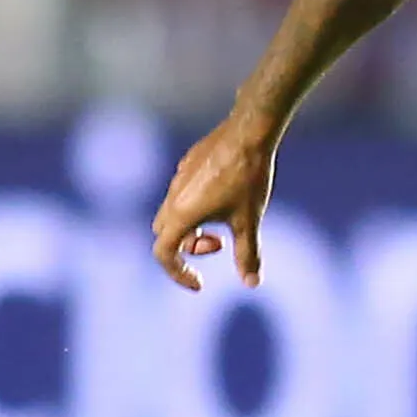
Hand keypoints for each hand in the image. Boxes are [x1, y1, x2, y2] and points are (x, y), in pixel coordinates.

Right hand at [151, 111, 276, 289]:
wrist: (249, 132)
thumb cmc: (248, 177)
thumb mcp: (249, 220)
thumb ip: (247, 254)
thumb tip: (251, 283)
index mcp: (182, 214)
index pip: (164, 254)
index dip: (178, 273)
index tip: (200, 282)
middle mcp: (173, 197)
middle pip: (165, 235)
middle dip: (189, 247)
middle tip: (221, 243)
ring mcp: (178, 178)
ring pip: (173, 212)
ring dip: (194, 226)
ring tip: (226, 219)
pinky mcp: (188, 164)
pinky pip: (182, 192)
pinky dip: (197, 205)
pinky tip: (226, 195)